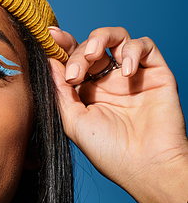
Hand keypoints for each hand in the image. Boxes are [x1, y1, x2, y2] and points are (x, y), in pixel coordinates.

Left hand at [49, 26, 187, 202]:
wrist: (145, 166)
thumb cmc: (109, 152)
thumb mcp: (74, 122)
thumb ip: (60, 91)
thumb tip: (48, 62)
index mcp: (87, 92)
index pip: (73, 60)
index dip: (62, 46)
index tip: (50, 36)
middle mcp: (109, 81)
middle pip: (91, 47)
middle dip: (78, 53)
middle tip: (74, 74)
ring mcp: (132, 75)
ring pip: (117, 38)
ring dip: (102, 38)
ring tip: (95, 55)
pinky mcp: (155, 72)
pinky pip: (144, 45)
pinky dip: (133, 50)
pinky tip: (125, 71)